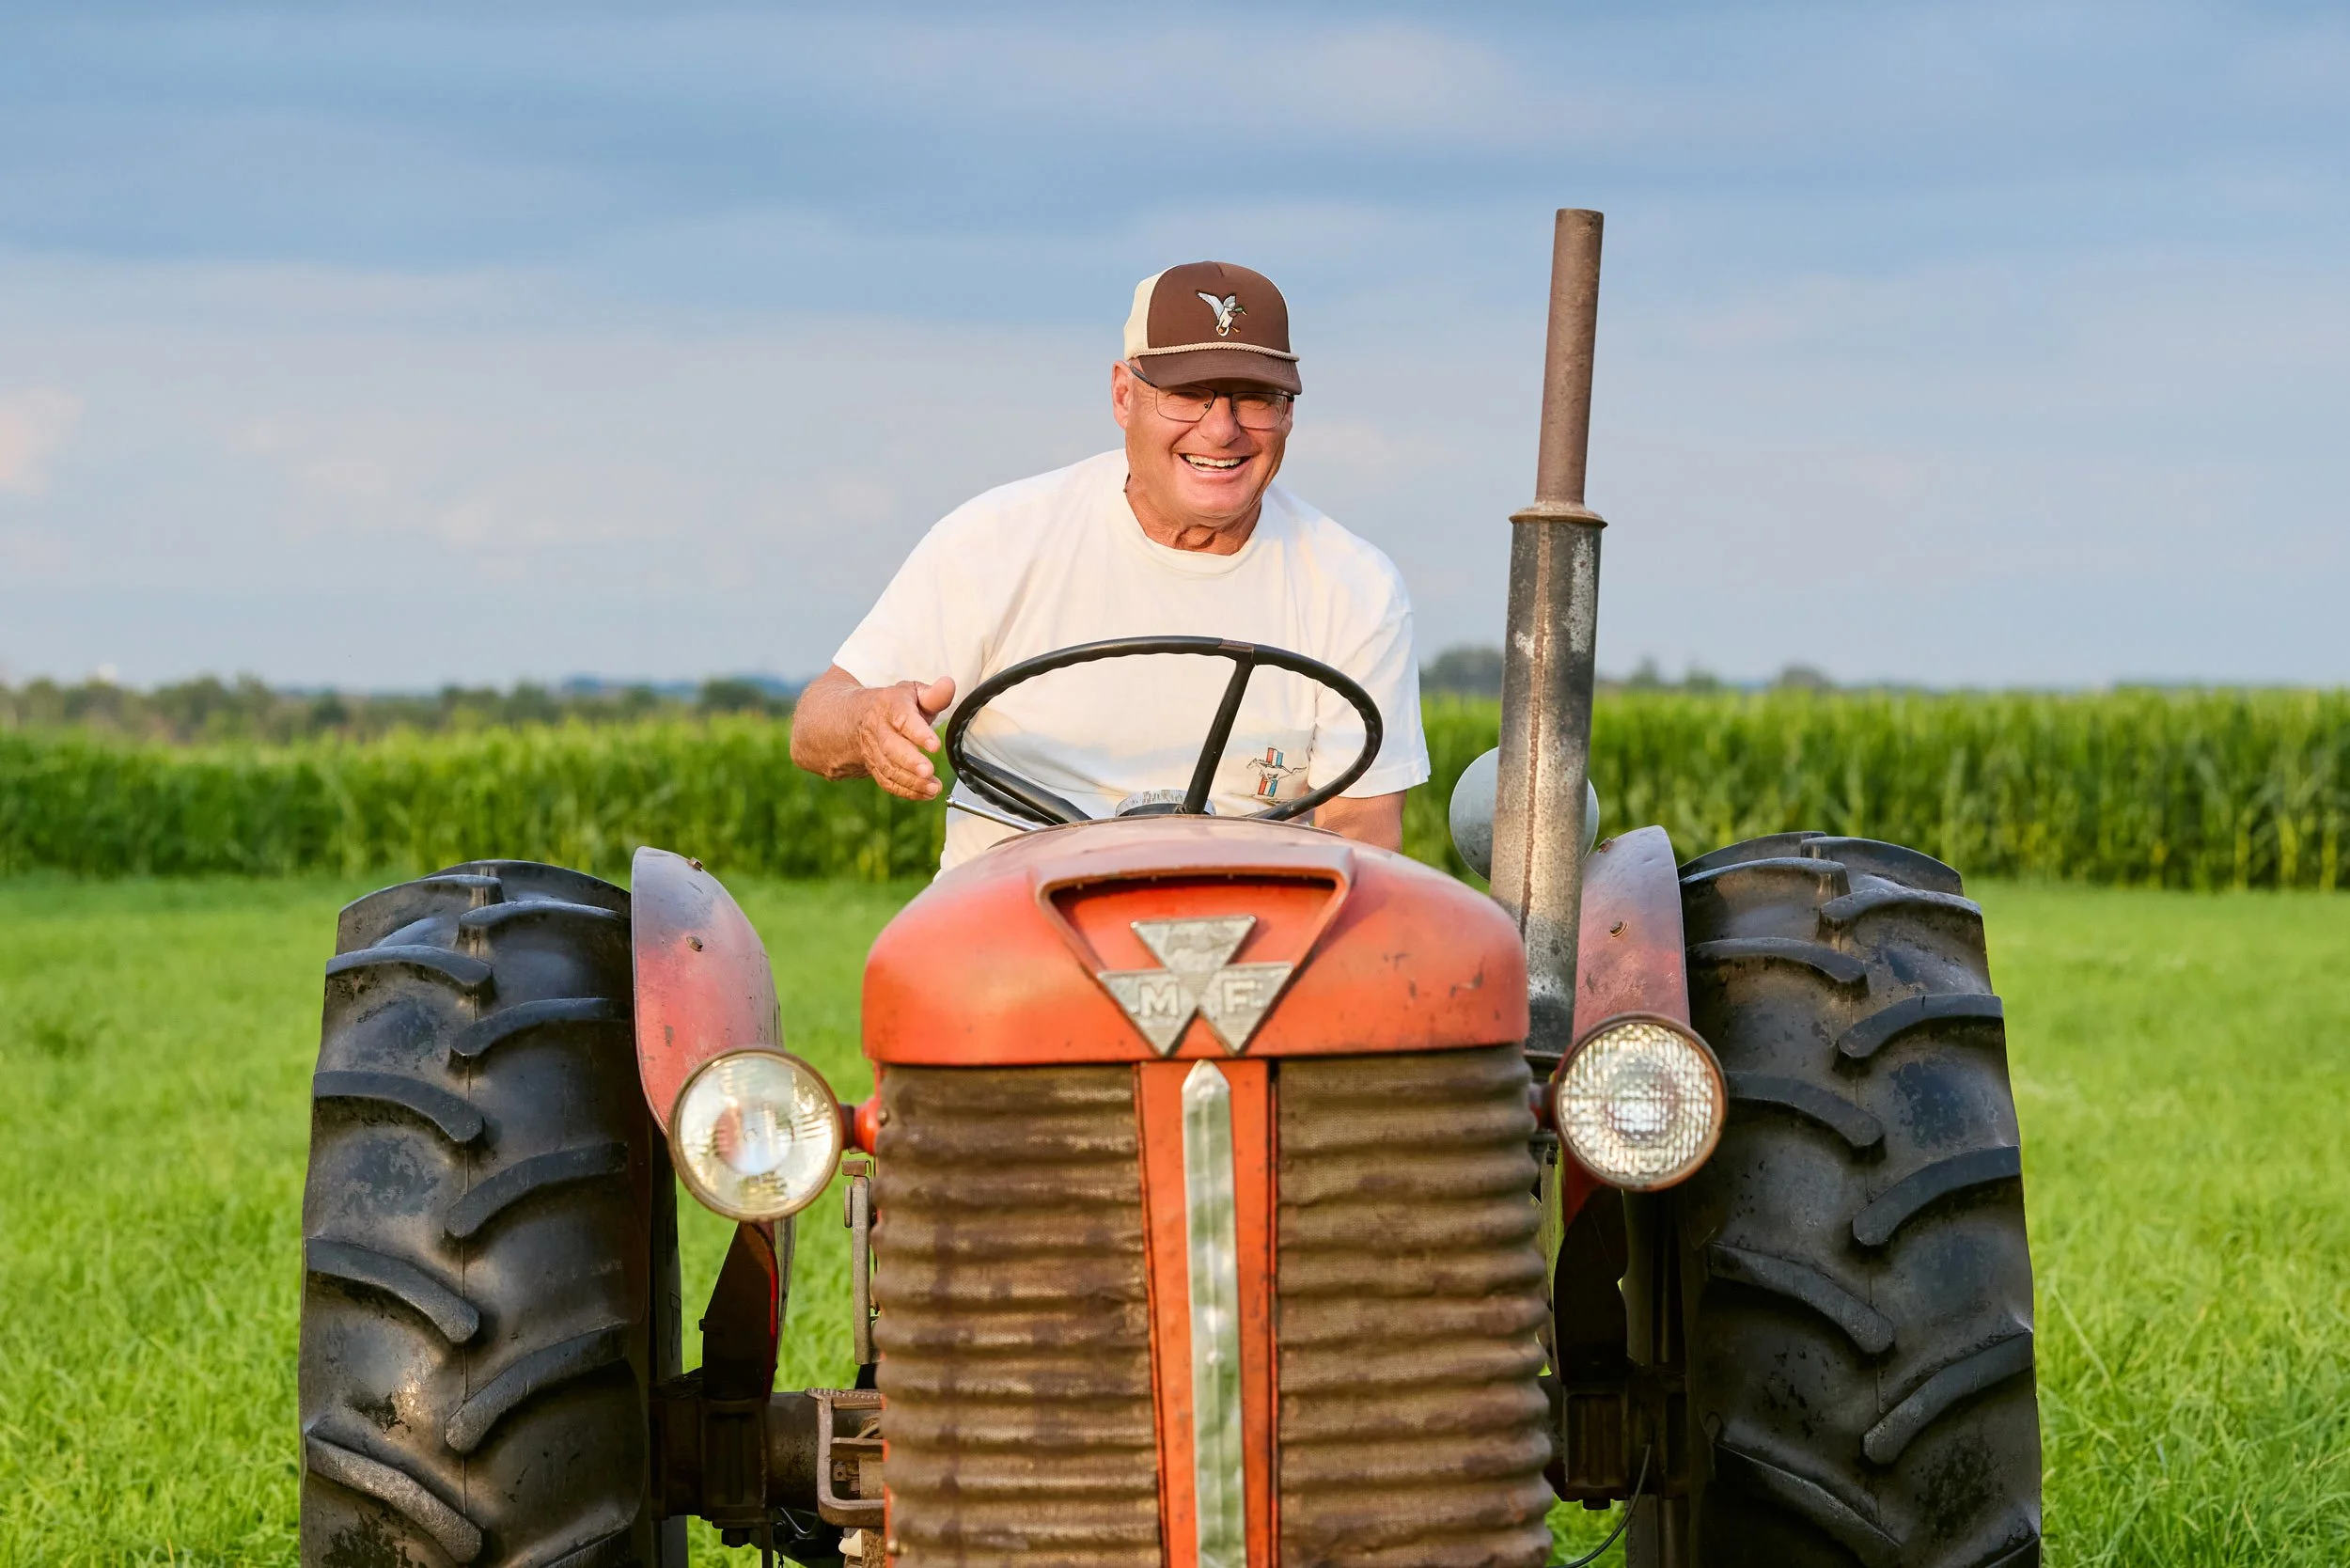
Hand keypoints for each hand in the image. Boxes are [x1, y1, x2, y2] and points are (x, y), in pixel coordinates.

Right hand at [855, 676, 956, 799]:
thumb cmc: (894, 705)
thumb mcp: (912, 692)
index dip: (918, 733)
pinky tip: (926, 794)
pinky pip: (888, 782)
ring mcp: (873, 751)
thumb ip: (933, 694)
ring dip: (912, 781)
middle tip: (929, 771)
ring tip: (934, 787)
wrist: (856, 718)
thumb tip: (949, 685)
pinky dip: (907, 791)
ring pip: (889, 769)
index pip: (903, 719)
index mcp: (889, 706)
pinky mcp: (874, 767)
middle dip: (910, 762)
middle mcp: (878, 729)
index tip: (935, 745)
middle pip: (891, 748)